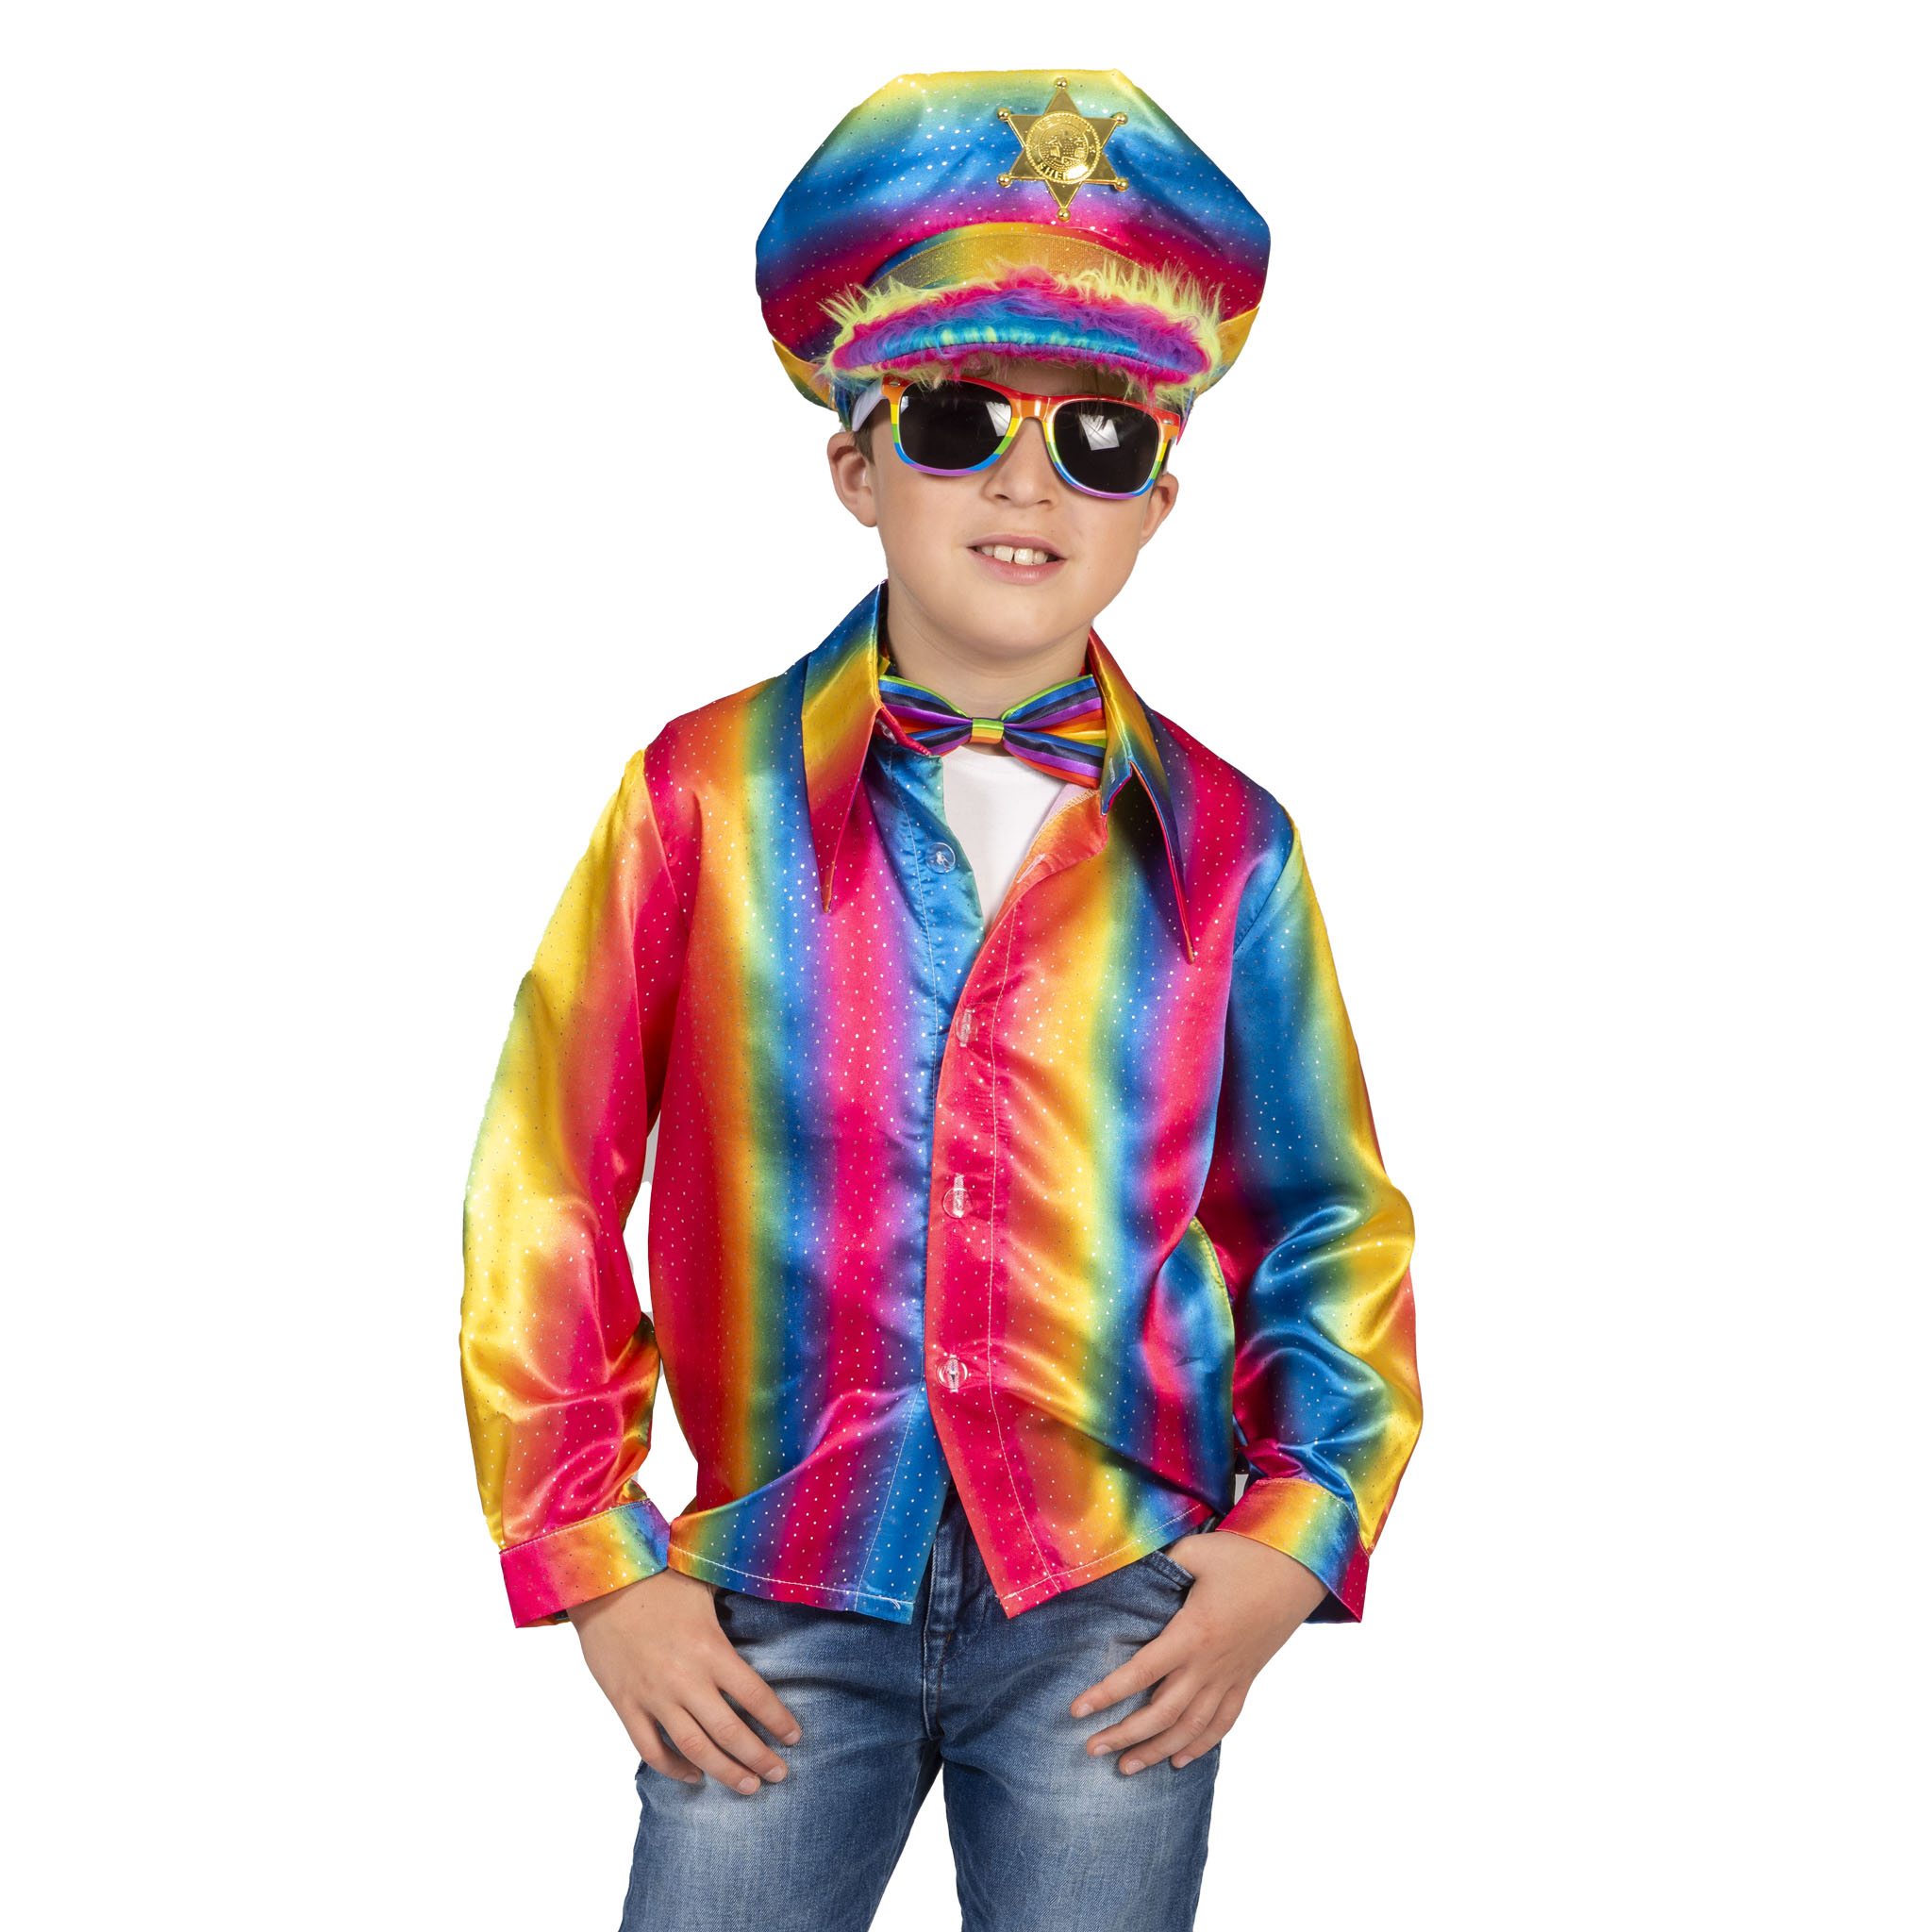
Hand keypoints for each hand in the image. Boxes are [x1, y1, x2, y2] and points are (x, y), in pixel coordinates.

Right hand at [567, 1567, 801, 1794]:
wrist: (601, 1584)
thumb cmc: (659, 1579)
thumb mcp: (706, 1584)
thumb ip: (738, 1594)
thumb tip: (773, 1583)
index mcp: (710, 1649)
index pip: (755, 1696)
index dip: (779, 1721)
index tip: (794, 1737)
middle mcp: (685, 1679)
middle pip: (730, 1732)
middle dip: (759, 1758)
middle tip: (778, 1775)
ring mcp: (653, 1697)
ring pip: (694, 1749)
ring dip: (724, 1772)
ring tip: (748, 1786)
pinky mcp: (625, 1705)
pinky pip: (650, 1749)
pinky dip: (672, 1768)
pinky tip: (693, 1775)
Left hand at [1070, 1532, 1328, 1773]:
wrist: (1300, 1569)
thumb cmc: (1245, 1555)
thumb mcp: (1195, 1552)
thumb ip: (1158, 1563)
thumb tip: (1122, 1560)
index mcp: (1192, 1633)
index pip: (1140, 1673)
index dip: (1106, 1694)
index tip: (1077, 1710)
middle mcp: (1210, 1664)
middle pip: (1162, 1713)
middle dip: (1125, 1735)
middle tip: (1092, 1749)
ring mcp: (1231, 1676)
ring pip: (1191, 1727)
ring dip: (1157, 1750)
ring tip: (1127, 1767)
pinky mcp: (1247, 1679)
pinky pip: (1224, 1722)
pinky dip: (1201, 1745)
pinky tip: (1179, 1760)